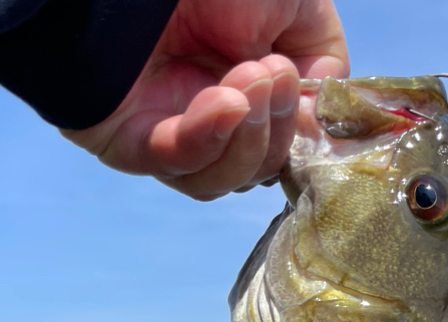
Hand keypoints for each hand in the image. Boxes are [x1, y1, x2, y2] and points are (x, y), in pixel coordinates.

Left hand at [62, 0, 347, 199]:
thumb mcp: (297, 4)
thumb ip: (323, 59)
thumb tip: (316, 117)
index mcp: (243, 88)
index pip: (282, 146)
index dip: (301, 134)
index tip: (310, 101)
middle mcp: (204, 117)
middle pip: (255, 169)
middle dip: (277, 131)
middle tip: (276, 79)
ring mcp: (164, 131)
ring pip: (220, 179)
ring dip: (248, 139)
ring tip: (252, 80)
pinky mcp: (125, 139)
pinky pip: (177, 161)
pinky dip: (209, 138)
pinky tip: (226, 104)